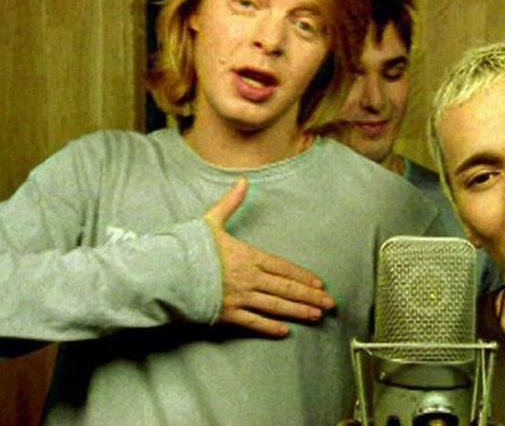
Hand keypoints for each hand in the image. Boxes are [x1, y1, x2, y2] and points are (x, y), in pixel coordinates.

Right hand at [205, 177, 335, 336]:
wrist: (166, 272)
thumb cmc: (189, 246)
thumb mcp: (211, 221)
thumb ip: (231, 203)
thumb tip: (243, 181)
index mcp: (248, 256)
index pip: (283, 267)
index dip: (303, 276)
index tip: (319, 283)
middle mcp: (249, 278)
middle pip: (286, 288)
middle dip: (310, 296)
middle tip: (330, 304)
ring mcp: (240, 297)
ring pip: (276, 306)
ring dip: (298, 311)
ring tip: (316, 316)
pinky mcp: (227, 314)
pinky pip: (254, 322)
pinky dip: (270, 327)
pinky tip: (285, 331)